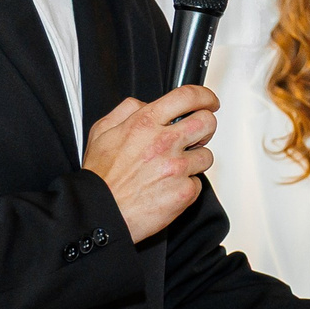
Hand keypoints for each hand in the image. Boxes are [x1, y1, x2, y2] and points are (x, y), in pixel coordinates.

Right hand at [84, 86, 216, 242]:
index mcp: (145, 123)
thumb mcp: (102, 131)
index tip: (209, 101)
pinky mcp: (184, 192)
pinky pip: (198, 183)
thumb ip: (126, 110)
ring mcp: (177, 168)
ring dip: (194, 160)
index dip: (204, 96)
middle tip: (197, 134)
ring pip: (206, 155)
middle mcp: (164, 142)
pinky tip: (168, 187)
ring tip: (173, 168)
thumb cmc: (101, 177)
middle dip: (206, 126)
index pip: (187, 97)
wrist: (102, 212)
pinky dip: (186, 186)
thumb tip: (146, 104)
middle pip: (207, 122)